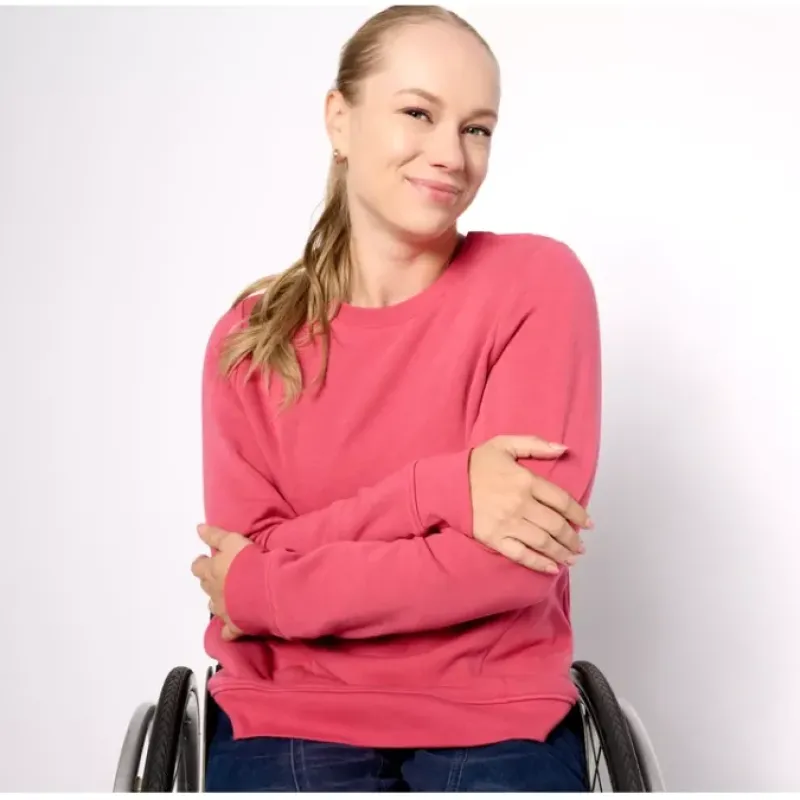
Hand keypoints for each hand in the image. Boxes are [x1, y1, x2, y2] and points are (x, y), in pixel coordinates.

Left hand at [191, 524, 251, 640]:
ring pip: (215, 607)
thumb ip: (214, 535)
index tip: (205, 560)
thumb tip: (198, 528)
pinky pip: (227, 632)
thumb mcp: (232, 541)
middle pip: (205, 586)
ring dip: (219, 602)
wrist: (263, 588)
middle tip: (221, 576)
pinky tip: (232, 629)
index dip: (201, 563)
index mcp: (211, 571)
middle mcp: (213, 591)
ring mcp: (223, 610)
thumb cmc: (247, 562)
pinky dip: (228, 630)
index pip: (198, 567)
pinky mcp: (235, 625)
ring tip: (229, 598)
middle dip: (210, 581)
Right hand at [468, 435, 592, 573]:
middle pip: (556, 525)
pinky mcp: (495, 538)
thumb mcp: (505, 444)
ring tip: (573, 558)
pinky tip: (552, 568)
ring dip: (562, 552)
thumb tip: (564, 449)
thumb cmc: (477, 463)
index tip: (589, 523)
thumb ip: (536, 444)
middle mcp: (520, 504)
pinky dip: (539, 564)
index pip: (562, 501)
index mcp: (526, 481)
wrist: (447, 483)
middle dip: (573, 538)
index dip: (580, 514)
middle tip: (581, 546)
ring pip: (543, 542)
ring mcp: (508, 523)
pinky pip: (522, 554)